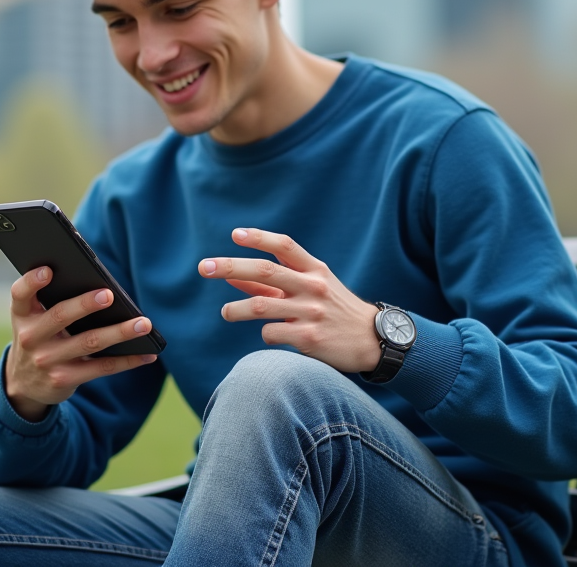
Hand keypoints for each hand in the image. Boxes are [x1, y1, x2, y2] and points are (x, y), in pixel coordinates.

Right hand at [5, 267, 156, 421]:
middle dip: (85, 304)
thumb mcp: (33, 318)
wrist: (23, 383)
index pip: (20, 294)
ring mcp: (47, 361)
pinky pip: (101, 367)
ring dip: (120, 332)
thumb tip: (102, 285)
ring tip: (144, 323)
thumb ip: (51, 300)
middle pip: (60, 316)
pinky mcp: (64, 380)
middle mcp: (31, 337)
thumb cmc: (39, 336)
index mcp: (23, 314)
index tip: (49, 269)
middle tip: (109, 294)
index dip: (32, 281)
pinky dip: (127, 360)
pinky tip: (147, 355)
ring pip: (89, 342)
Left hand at [200, 228, 380, 373]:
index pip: (284, 245)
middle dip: (230, 266)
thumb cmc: (334, 310)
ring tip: (226, 313)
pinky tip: (268, 335)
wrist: (372, 340)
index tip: (235, 235)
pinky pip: (272, 333)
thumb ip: (273, 283)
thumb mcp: (312, 288)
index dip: (259, 238)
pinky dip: (264, 333)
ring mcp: (311, 312)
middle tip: (204, 266)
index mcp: (315, 270)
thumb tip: (233, 276)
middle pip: (264, 270)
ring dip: (236, 309)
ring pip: (262, 305)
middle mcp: (313, 287)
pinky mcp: (310, 338)